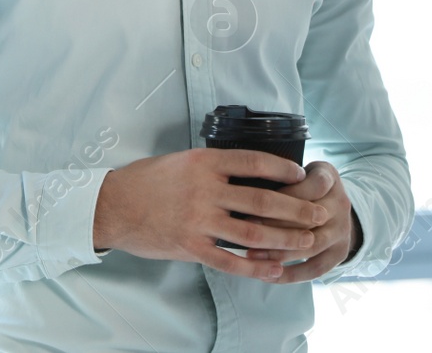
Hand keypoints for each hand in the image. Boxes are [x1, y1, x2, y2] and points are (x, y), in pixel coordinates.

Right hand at [92, 148, 325, 282]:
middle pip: (263, 200)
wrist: (112, 206)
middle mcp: (204, 189)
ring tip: (306, 242)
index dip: (283, 168)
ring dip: (285, 239)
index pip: (254, 162)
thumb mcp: (180, 161)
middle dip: (297, 209)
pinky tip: (273, 269)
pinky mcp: (191, 246)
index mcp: (203, 163)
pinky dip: (255, 266)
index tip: (302, 174)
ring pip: (253, 232)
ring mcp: (198, 219)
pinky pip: (230, 259)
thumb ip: (212, 168)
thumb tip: (247, 173)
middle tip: (319, 214)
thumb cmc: (145, 180)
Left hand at [241, 161, 355, 282]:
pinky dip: (291, 275)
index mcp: (329, 177)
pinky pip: (315, 268)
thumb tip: (242, 185)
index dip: (284, 196)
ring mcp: (343, 231)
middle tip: (245, 231)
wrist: (332, 204)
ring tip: (252, 256)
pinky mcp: (340, 253)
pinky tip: (268, 276)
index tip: (253, 202)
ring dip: (280, 253)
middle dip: (276, 226)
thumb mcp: (295, 170)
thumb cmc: (301, 182)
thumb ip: (277, 175)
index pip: (312, 186)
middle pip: (310, 218)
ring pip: (312, 245)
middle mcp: (341, 204)